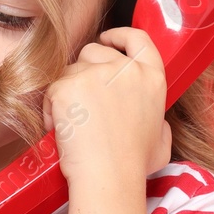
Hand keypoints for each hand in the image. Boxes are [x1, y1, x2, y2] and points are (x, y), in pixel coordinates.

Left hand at [42, 25, 172, 183]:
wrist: (109, 177)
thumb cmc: (134, 167)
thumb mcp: (162, 140)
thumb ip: (159, 121)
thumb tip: (156, 121)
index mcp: (152, 78)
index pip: (138, 39)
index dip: (120, 35)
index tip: (107, 39)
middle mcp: (127, 70)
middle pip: (95, 51)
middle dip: (84, 71)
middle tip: (82, 102)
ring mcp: (96, 74)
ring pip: (70, 70)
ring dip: (67, 91)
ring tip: (73, 124)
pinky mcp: (69, 85)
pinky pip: (52, 88)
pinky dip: (51, 108)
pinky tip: (60, 129)